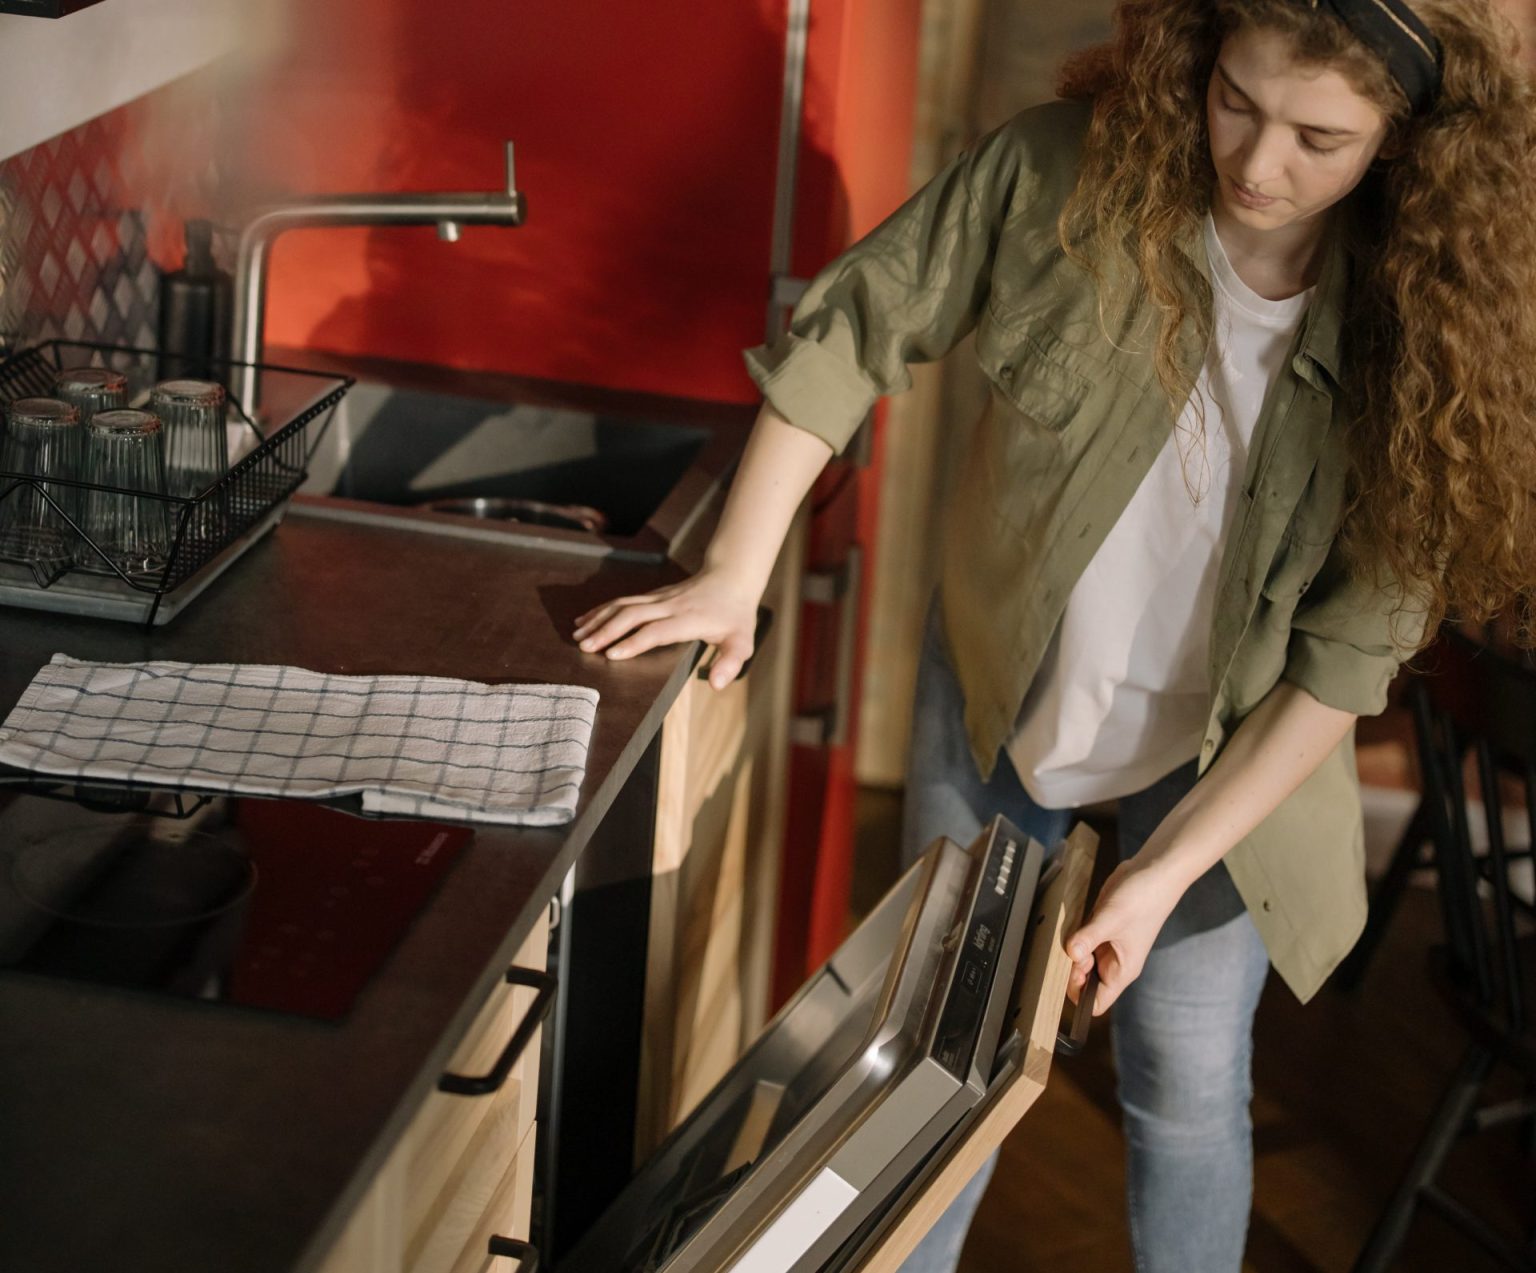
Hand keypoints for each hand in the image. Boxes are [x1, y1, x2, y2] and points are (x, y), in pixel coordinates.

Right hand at [573, 569, 759, 689]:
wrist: (732, 578)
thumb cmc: (735, 616)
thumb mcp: (742, 642)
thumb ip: (730, 663)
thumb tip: (716, 684)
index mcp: (689, 620)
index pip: (657, 631)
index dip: (634, 642)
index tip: (612, 655)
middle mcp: (670, 606)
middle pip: (633, 615)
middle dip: (607, 631)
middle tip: (584, 648)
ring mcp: (660, 598)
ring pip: (624, 604)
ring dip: (599, 619)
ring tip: (578, 635)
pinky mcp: (654, 595)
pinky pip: (624, 600)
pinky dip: (602, 609)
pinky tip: (586, 619)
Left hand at [1064, 857, 1184, 1014]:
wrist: (1155, 871)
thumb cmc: (1145, 899)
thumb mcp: (1112, 919)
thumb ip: (1089, 937)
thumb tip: (1071, 953)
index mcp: (1122, 970)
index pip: (1096, 1002)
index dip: (1079, 994)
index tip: (1071, 972)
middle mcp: (1114, 961)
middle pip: (1084, 982)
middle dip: (1071, 971)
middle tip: (1071, 949)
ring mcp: (1107, 944)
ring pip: (1081, 961)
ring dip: (1071, 953)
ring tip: (1072, 936)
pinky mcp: (1102, 928)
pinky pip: (1082, 940)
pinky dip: (1074, 937)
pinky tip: (1072, 925)